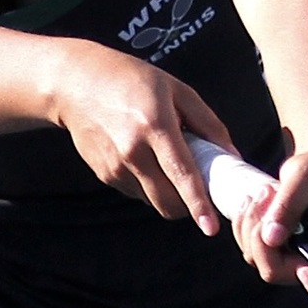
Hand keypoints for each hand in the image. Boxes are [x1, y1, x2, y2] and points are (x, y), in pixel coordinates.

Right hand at [47, 42, 235, 229]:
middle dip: (187, 206)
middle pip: (167, 202)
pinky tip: (144, 158)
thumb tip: (231, 156)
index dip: (198, 204)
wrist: (77, 84)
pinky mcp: (105, 175)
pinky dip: (149, 185)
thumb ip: (208, 124)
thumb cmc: (131, 80)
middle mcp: (133, 152)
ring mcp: (116, 167)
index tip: (211, 227)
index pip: (182, 175)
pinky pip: (137, 192)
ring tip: (164, 161)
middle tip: (197, 191)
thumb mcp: (177, 91)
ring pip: (153, 201)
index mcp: (155, 126)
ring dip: (167, 193)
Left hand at [230, 145, 307, 303]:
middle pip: (276, 272)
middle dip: (260, 236)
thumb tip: (271, 238)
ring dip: (250, 225)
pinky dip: (245, 225)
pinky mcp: (279, 251)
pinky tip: (255, 200)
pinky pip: (250, 248)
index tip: (304, 269)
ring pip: (257, 259)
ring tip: (264, 191)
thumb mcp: (306, 177)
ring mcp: (295, 260)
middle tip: (265, 195)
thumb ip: (290, 205)